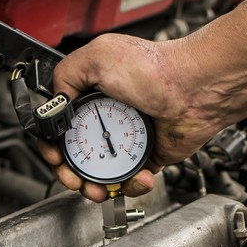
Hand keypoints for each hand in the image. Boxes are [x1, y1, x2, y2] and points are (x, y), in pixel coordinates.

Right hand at [39, 33, 225, 201]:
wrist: (194, 90)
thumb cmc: (155, 70)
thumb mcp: (98, 57)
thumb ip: (66, 74)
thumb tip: (56, 102)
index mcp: (91, 96)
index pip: (60, 127)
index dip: (52, 145)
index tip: (55, 155)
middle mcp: (106, 119)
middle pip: (76, 156)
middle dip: (70, 173)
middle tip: (75, 180)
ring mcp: (125, 140)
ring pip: (100, 174)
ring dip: (96, 187)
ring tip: (100, 190)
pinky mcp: (146, 157)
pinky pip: (131, 179)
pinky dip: (131, 185)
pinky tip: (138, 176)